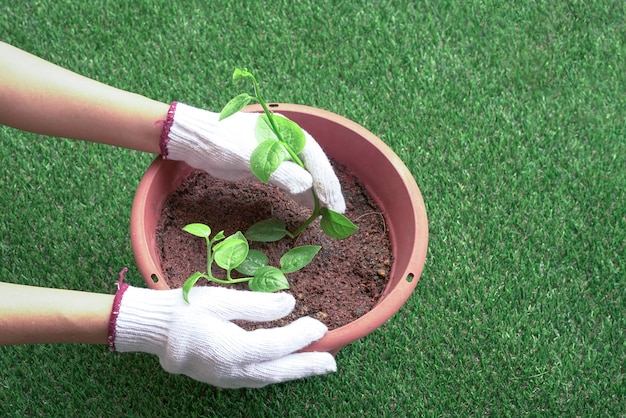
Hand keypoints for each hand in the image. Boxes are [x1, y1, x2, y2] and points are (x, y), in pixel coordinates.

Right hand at [109, 285, 335, 388]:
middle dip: (307, 365)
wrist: (152, 330)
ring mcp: (225, 378)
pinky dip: (276, 374)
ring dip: (294, 371)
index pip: (276, 345)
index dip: (300, 336)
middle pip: (278, 370)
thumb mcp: (220, 300)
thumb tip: (290, 303)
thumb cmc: (184, 309)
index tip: (319, 324)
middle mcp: (231, 370)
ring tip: (317, 365)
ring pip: (268, 378)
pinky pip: (256, 380)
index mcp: (230, 349)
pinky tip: (285, 367)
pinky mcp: (221, 379)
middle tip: (332, 361)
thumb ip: (256, 305)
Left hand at [161, 102, 345, 212]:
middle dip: (325, 189)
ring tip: (326, 215)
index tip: (332, 203)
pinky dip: (299, 194)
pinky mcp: (268, 167)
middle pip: (313, 167)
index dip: (325, 180)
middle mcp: (286, 142)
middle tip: (336, 213)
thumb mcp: (250, 157)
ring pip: (303, 175)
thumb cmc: (222, 143)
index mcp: (286, 132)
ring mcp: (278, 154)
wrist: (197, 142)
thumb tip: (307, 186)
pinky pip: (290, 181)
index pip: (314, 157)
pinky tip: (307, 208)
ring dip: (315, 194)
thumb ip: (279, 171)